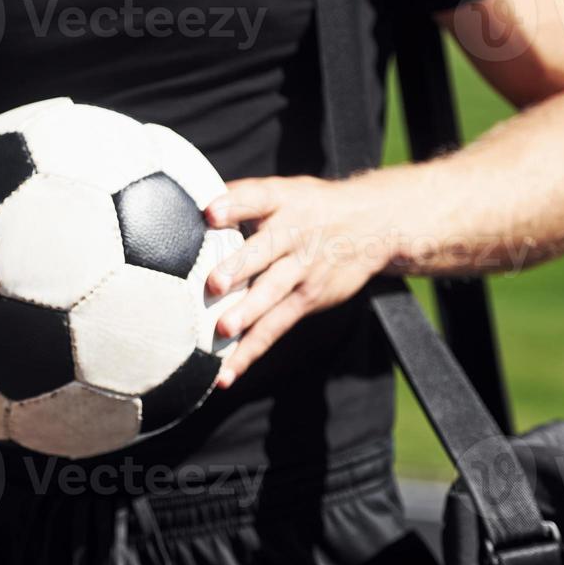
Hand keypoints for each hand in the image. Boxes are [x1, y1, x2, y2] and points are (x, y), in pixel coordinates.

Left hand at [204, 176, 393, 386]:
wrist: (374, 224)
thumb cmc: (311, 206)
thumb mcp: (285, 190)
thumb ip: (242, 197)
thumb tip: (189, 201)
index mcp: (282, 201)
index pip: (257, 198)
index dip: (233, 204)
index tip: (209, 212)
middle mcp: (293, 234)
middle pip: (264, 250)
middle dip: (239, 266)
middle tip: (214, 283)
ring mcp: (301, 269)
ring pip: (272, 292)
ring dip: (247, 312)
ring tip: (223, 331)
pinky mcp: (306, 300)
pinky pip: (275, 327)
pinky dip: (250, 350)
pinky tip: (226, 374)